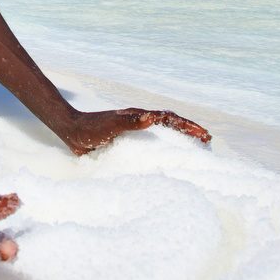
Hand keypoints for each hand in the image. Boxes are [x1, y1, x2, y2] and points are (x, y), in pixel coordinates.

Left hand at [61, 108, 211, 154]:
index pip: (169, 118)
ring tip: (194, 151)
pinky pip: (151, 145)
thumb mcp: (111, 125)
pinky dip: (164, 150)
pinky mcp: (127, 141)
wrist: (71, 130)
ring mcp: (134, 131)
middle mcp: (139, 122)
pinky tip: (166, 163)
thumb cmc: (90, 128)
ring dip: (179, 140)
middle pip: (171, 124)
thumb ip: (131, 121)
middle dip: (189, 131)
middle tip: (207, 141)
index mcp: (139, 116)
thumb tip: (152, 117)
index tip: (204, 135)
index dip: (188, 126)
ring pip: (163, 134)